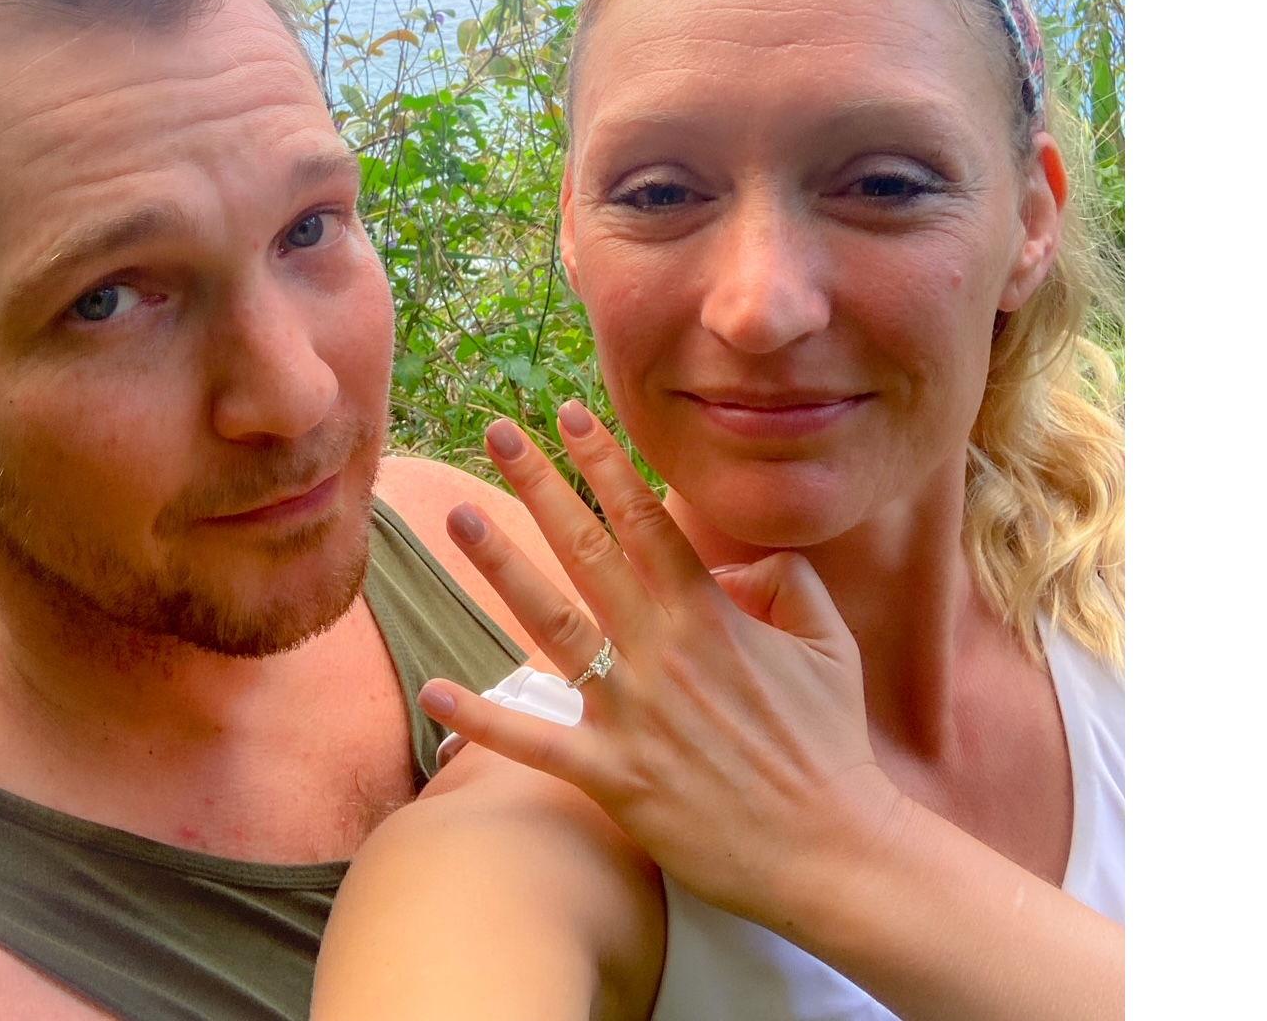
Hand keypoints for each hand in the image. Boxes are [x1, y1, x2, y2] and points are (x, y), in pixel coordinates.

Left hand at [419, 400, 904, 933]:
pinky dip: (484, 719)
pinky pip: (538, 743)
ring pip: (553, 625)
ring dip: (502, 568)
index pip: (646, 521)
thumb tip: (728, 564)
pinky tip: (435, 690)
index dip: (606, 463)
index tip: (570, 414)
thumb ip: (782, 579)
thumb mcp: (828, 641)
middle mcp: (663, 652)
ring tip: (458, 518)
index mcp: (711, 616)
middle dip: (541, 485)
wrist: (831, 852)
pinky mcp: (615, 779)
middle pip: (587, 551)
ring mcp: (633, 715)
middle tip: (497, 432)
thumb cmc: (828, 744)